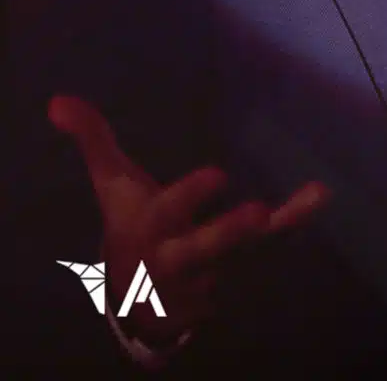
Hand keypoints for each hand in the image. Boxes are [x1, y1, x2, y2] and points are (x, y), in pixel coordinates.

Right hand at [49, 94, 329, 348]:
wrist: (142, 295)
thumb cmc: (131, 222)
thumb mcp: (112, 182)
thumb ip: (94, 139)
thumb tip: (59, 100)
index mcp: (151, 228)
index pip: (167, 212)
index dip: (190, 196)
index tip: (218, 175)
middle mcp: (181, 253)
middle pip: (204, 247)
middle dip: (227, 234)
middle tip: (258, 214)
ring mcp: (215, 267)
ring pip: (243, 252)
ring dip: (268, 233)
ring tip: (289, 207)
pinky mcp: (240, 267)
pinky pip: (271, 246)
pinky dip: (293, 220)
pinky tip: (318, 193)